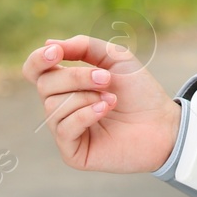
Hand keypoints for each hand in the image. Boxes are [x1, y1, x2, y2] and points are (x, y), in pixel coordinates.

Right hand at [22, 35, 180, 173]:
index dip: (38, 59)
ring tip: (112, 99)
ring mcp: (65, 130)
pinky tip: (105, 110)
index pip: (34, 70)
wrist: (162, 122)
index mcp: (66, 83)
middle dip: (77, 77)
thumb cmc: (139, 91)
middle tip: (106, 79)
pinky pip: (64, 128)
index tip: (56, 53)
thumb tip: (47, 44)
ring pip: (53, 106)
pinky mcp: (73, 152)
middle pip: (45, 84)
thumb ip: (83, 46)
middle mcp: (61, 106)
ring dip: (87, 97)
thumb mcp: (114, 57)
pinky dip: (85, 114)